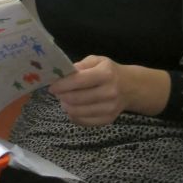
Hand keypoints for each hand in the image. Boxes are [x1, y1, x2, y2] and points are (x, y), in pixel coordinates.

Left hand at [48, 55, 170, 125]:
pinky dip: (74, 116)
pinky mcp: (108, 120)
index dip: (62, 84)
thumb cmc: (110, 71)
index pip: (79, 81)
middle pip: (76, 98)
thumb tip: (64, 73)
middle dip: (62, 96)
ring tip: (64, 100)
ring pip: (78, 112)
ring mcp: (109, 108)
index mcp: (106, 74)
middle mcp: (109, 92)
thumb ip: (81, 65)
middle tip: (57, 92)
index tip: (52, 86)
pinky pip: (83, 122)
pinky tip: (73, 108)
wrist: (130, 87)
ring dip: (66, 106)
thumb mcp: (98, 61)